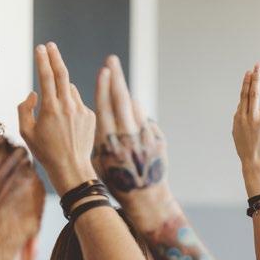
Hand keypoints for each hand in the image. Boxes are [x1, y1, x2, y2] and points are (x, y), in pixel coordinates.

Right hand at [18, 43, 95, 195]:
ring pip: (71, 91)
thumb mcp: (26, 131)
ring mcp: (82, 110)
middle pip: (63, 74)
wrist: (71, 167)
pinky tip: (68, 124)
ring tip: (56, 113)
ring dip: (62, 92)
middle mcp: (68, 106)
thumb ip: (25, 108)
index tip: (41, 48)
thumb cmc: (45, 151)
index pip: (47, 77)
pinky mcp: (91, 115)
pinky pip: (78, 103)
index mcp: (51, 108)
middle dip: (55, 57)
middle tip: (51, 46)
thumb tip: (34, 93)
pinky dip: (71, 105)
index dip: (43, 60)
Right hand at [91, 55, 172, 230]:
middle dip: (116, 78)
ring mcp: (144, 138)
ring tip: (118, 85)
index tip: (103, 70)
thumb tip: (109, 111)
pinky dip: (137, 116)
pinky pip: (145, 121)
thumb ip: (102, 135)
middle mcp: (126, 137)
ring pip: (134, 108)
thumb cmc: (116, 181)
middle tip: (111, 60)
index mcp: (108, 143)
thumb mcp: (101, 160)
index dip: (103, 87)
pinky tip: (130, 116)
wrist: (144, 199)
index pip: (105, 107)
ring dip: (126, 95)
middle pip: (121, 100)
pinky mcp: (158, 140)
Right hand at [232, 63, 259, 171]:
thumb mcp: (237, 131)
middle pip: (254, 92)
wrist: (254, 161)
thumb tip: (243, 104)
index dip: (246, 82)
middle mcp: (249, 116)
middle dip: (256, 77)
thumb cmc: (245, 147)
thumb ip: (240, 117)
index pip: (243, 95)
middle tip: (257, 65)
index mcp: (239, 117)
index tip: (249, 72)